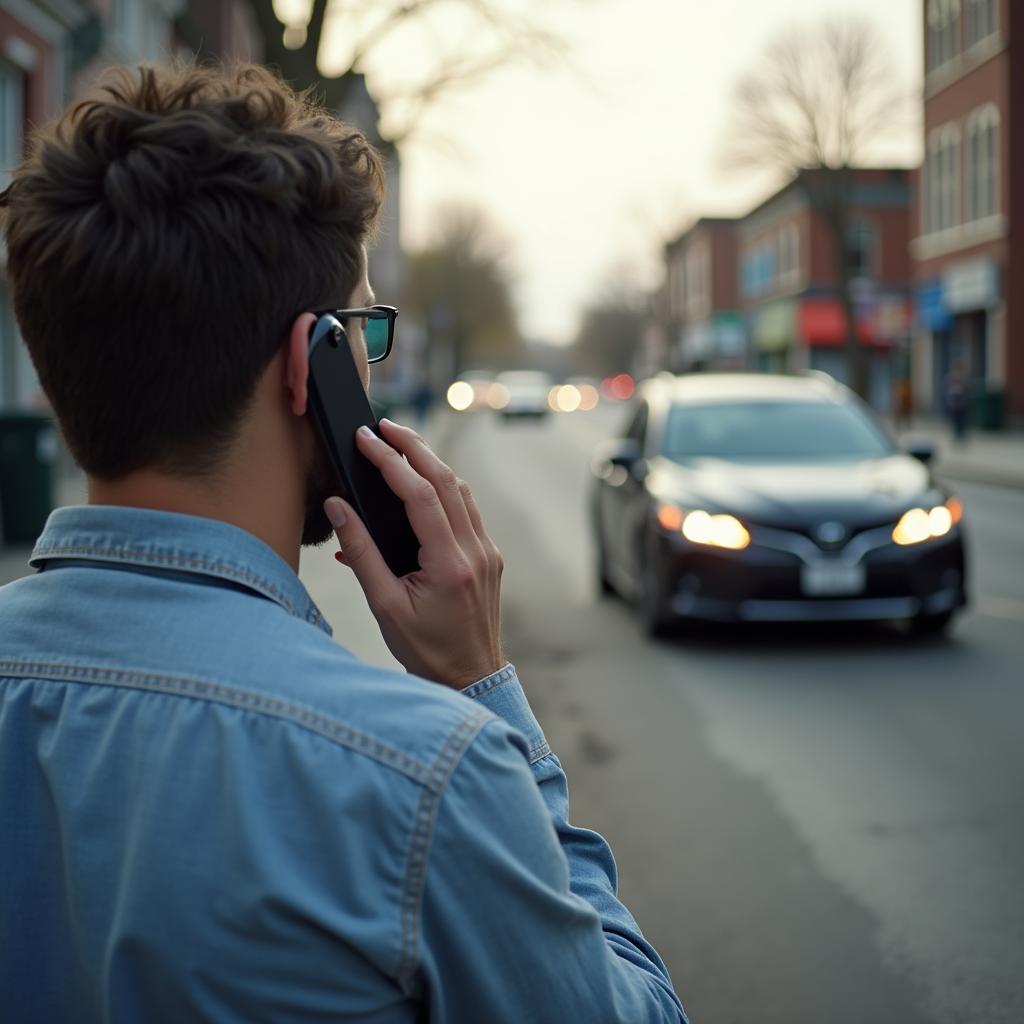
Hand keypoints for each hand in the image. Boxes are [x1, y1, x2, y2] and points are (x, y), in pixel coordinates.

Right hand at [323, 419, 504, 689]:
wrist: (470, 677)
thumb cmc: (425, 649)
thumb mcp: (384, 606)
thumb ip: (361, 554)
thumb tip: (338, 507)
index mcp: (450, 565)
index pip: (420, 496)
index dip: (391, 461)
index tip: (366, 439)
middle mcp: (476, 552)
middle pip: (446, 480)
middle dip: (413, 447)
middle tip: (382, 426)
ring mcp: (487, 552)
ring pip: (460, 490)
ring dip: (430, 462)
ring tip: (399, 443)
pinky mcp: (488, 555)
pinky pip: (466, 508)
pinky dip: (442, 486)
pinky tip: (420, 479)